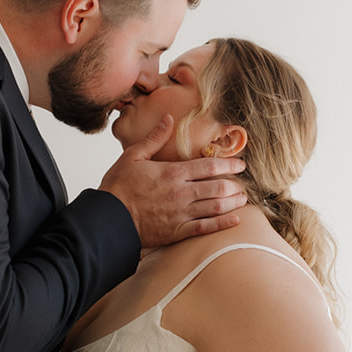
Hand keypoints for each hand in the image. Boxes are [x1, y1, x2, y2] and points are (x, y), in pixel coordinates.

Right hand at [98, 115, 246, 246]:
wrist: (109, 219)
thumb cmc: (118, 187)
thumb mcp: (133, 156)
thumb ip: (154, 138)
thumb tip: (169, 119)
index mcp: (172, 173)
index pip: (209, 166)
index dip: (229, 164)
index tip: (240, 164)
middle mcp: (181, 193)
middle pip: (218, 187)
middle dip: (235, 184)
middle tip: (243, 183)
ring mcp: (181, 213)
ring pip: (216, 207)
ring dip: (233, 202)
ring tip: (242, 199)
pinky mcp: (178, 231)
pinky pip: (206, 228)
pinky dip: (223, 223)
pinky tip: (235, 220)